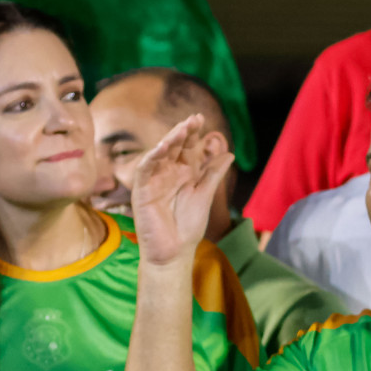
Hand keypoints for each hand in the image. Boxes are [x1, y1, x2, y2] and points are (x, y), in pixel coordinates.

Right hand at [130, 113, 230, 268]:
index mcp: (184, 174)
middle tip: (194, 119)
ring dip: (169, 141)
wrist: (174, 251)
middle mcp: (168, 173)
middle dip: (183, 132)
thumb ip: (214, 174)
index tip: (201, 119)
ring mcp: (154, 180)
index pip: (188, 149)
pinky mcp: (141, 190)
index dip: (193, 134)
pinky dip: (152, 157)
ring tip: (182, 129)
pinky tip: (162, 147)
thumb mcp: (205, 195)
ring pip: (159, 154)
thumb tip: (229, 153)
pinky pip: (145, 169)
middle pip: (174, 147)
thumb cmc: (189, 226)